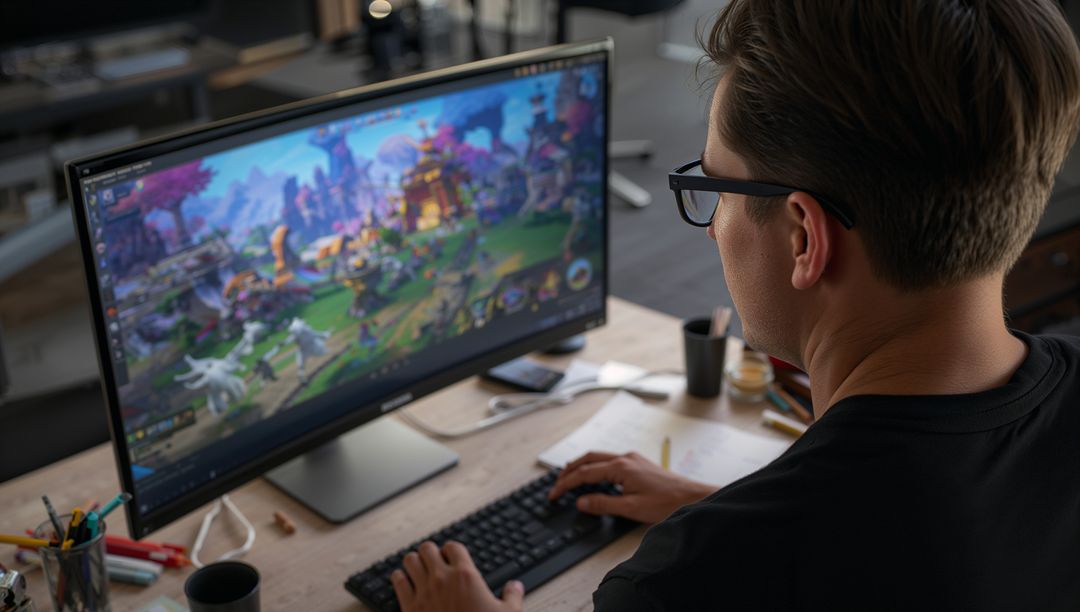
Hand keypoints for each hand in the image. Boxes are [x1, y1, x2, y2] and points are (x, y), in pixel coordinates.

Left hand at [392, 541, 523, 611]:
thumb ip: (512, 596)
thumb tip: (516, 586)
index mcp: (465, 576)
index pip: (453, 546)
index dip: (452, 550)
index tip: (452, 557)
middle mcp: (442, 579)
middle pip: (427, 548)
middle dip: (431, 553)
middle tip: (434, 561)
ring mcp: (423, 592)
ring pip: (409, 560)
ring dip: (414, 562)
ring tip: (419, 568)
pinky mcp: (409, 608)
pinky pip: (398, 582)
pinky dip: (400, 579)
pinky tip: (405, 582)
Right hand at [548, 451, 714, 523]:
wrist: (692, 497)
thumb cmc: (666, 503)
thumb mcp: (631, 508)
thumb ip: (603, 504)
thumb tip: (581, 501)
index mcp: (620, 467)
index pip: (584, 473)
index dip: (566, 484)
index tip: (554, 494)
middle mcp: (625, 458)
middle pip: (588, 458)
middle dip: (569, 470)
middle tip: (556, 483)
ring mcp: (632, 459)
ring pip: (599, 457)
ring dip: (582, 466)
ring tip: (569, 478)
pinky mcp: (638, 463)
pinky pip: (609, 461)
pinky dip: (595, 467)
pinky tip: (595, 477)